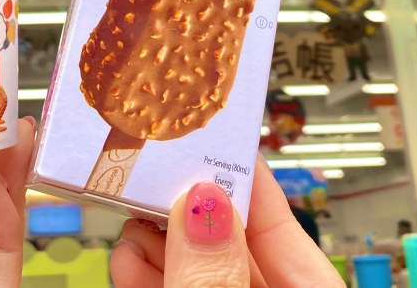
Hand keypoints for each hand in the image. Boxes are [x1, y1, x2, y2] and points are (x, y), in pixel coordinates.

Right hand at [110, 154, 343, 286]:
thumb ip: (215, 277)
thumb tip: (201, 205)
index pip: (288, 230)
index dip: (247, 182)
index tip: (210, 141)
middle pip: (233, 247)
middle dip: (188, 211)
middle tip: (153, 175)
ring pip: (199, 272)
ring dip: (158, 245)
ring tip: (131, 218)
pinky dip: (151, 280)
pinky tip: (128, 260)